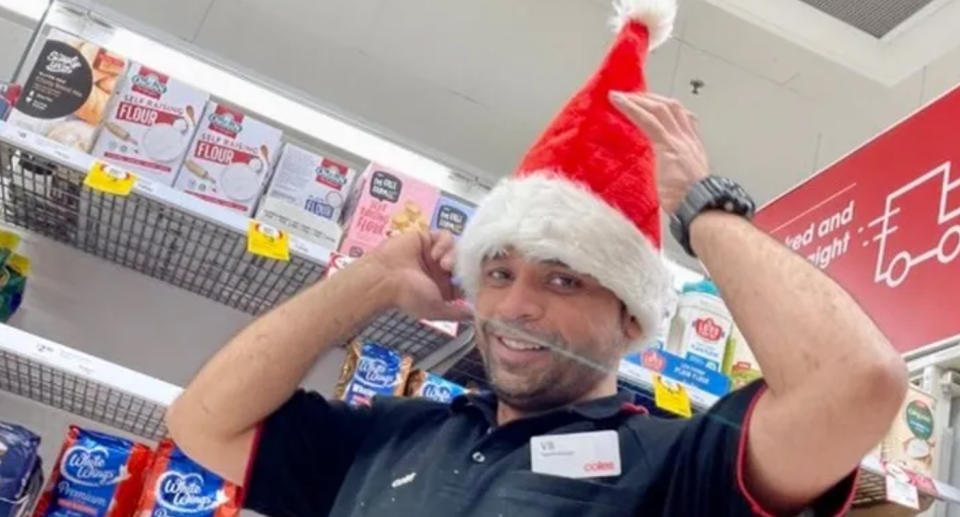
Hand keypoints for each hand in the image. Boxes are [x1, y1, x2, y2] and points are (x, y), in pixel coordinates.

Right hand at [365, 230, 471, 320]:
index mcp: (443, 287)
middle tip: (456, 272)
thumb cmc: (407, 296)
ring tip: (443, 264)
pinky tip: (434, 254)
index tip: (476, 280)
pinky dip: (444, 244)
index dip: (472, 278)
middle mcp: (439, 270)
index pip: (466, 280)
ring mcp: (433, 253)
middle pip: (464, 262)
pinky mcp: (427, 237)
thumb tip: (475, 317)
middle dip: (464, 266)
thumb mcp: (436, 309)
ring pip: (457, 248)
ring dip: (453, 255)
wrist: (384, 278)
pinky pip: (446, 236)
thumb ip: (456, 314)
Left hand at [609, 91, 709, 214]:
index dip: (667, 109)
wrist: (700, 207)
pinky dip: (631, 108)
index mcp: (693, 148)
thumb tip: (663, 175)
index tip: (653, 105)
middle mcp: (688, 139)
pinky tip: (618, 101)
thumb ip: (673, 172)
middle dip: (651, 99)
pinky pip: (648, 120)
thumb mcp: (682, 182)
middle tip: (634, 96)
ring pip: (659, 109)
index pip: (682, 119)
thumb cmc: (689, 202)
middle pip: (672, 107)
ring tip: (622, 96)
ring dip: (638, 100)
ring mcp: (679, 141)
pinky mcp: (667, 145)